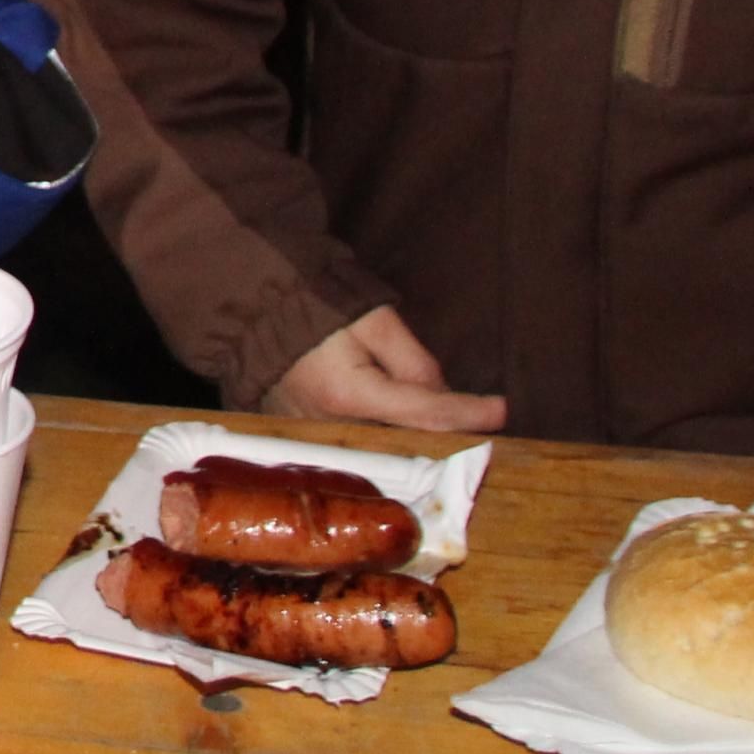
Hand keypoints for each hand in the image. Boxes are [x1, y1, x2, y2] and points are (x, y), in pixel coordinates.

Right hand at [268, 305, 509, 433]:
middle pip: (404, 443)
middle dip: (444, 436)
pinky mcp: (304, 438)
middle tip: (476, 423)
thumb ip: (412, 360)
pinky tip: (401, 431)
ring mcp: (313, 438)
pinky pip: (355, 445)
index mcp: (349, 394)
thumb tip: (443, 395)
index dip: (467, 412)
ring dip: (415, 442)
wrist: (252, 308)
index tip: (501, 410)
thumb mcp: (372, 319)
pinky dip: (382, 439)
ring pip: (381, 449)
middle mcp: (331, 427)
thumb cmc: (315, 304)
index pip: (425, 413)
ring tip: (446, 429)